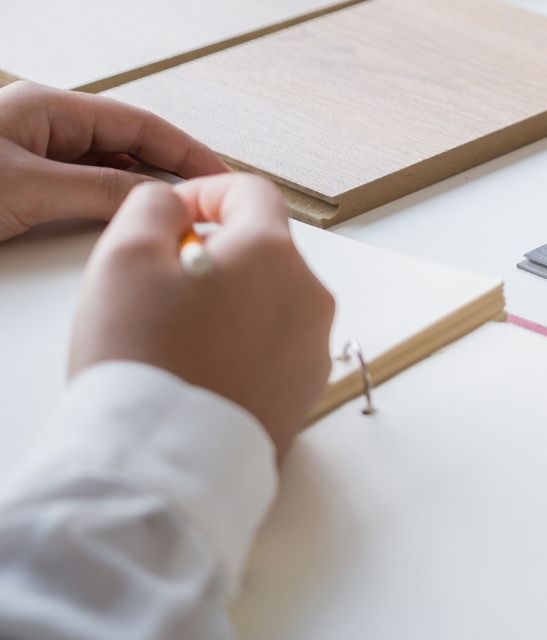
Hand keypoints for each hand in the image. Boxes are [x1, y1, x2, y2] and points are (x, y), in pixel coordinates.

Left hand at [0, 81, 226, 241]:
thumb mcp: (26, 187)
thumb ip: (96, 190)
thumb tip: (153, 197)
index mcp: (46, 108)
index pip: (138, 124)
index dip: (184, 150)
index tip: (217, 175)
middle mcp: (42, 127)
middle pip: (125, 146)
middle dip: (164, 170)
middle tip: (199, 202)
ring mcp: (29, 157)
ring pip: (103, 172)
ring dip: (134, 192)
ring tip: (167, 215)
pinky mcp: (18, 188)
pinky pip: (78, 192)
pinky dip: (106, 206)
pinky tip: (122, 222)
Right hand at [69, 174, 334, 456]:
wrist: (166, 463)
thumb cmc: (143, 359)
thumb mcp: (123, 258)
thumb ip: (154, 208)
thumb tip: (176, 205)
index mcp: (273, 253)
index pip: (252, 193)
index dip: (205, 194)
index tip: (171, 218)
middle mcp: (310, 295)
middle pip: (263, 252)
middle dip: (214, 258)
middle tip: (158, 289)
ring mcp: (313, 348)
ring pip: (269, 303)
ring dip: (228, 305)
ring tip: (174, 339)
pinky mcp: (305, 393)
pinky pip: (272, 352)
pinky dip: (240, 350)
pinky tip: (198, 373)